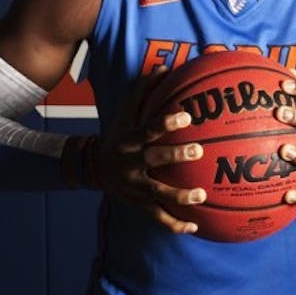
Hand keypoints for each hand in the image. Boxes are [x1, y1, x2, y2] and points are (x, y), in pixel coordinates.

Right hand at [96, 68, 206, 233]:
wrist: (94, 167)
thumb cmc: (119, 134)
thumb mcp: (125, 112)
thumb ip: (144, 91)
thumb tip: (165, 67)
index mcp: (129, 139)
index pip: (148, 129)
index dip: (165, 123)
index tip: (186, 116)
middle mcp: (130, 163)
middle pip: (153, 159)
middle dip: (175, 156)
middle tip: (198, 151)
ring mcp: (133, 186)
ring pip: (156, 193)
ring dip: (179, 196)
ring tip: (202, 196)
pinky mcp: (138, 203)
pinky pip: (157, 216)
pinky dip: (174, 224)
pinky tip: (194, 227)